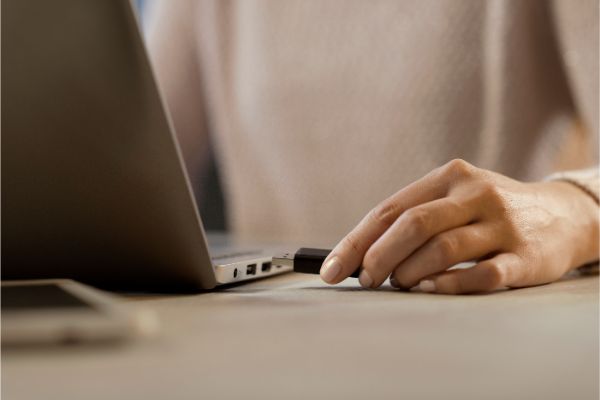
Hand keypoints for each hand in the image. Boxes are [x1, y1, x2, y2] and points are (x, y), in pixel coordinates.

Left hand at [319, 159, 598, 293]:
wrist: (564, 215)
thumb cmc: (490, 212)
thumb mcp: (454, 199)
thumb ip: (414, 219)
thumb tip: (362, 255)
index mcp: (449, 177)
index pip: (390, 209)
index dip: (356, 242)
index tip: (333, 269)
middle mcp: (475, 195)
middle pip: (414, 224)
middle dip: (379, 257)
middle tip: (366, 280)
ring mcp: (502, 224)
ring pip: (442, 249)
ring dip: (410, 273)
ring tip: (401, 284)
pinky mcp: (526, 256)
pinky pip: (481, 275)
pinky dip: (449, 286)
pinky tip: (431, 290)